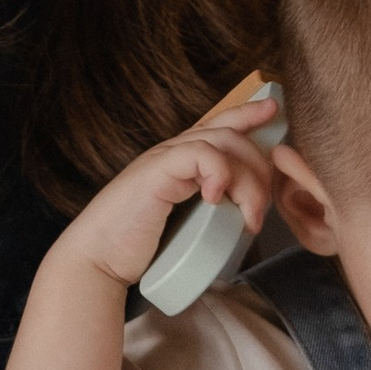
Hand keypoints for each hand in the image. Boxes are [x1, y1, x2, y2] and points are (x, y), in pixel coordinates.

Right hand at [51, 91, 283, 295]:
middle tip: (262, 208)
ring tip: (248, 217)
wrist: (97, 259)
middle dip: (259, 167)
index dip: (247, 113)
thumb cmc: (138, 246)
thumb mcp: (185, 223)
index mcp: (179, 160)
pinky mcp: (156, 172)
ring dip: (247, 181)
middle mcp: (172, 152)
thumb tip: (244, 216)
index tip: (273, 110)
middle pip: (231, 135)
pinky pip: (198, 154)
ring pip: (222, 144)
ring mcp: (163, 159)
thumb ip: (208, 210)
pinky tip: (214, 198)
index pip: (219, 125)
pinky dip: (218, 173)